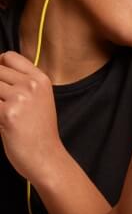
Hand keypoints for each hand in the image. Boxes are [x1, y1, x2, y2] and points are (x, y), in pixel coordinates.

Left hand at [0, 51, 63, 181]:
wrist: (46, 157)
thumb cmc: (39, 132)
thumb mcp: (39, 100)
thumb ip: (21, 84)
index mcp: (40, 79)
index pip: (9, 57)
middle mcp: (31, 85)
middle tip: (2, 103)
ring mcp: (19, 98)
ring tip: (2, 113)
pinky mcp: (7, 113)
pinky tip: (0, 122)